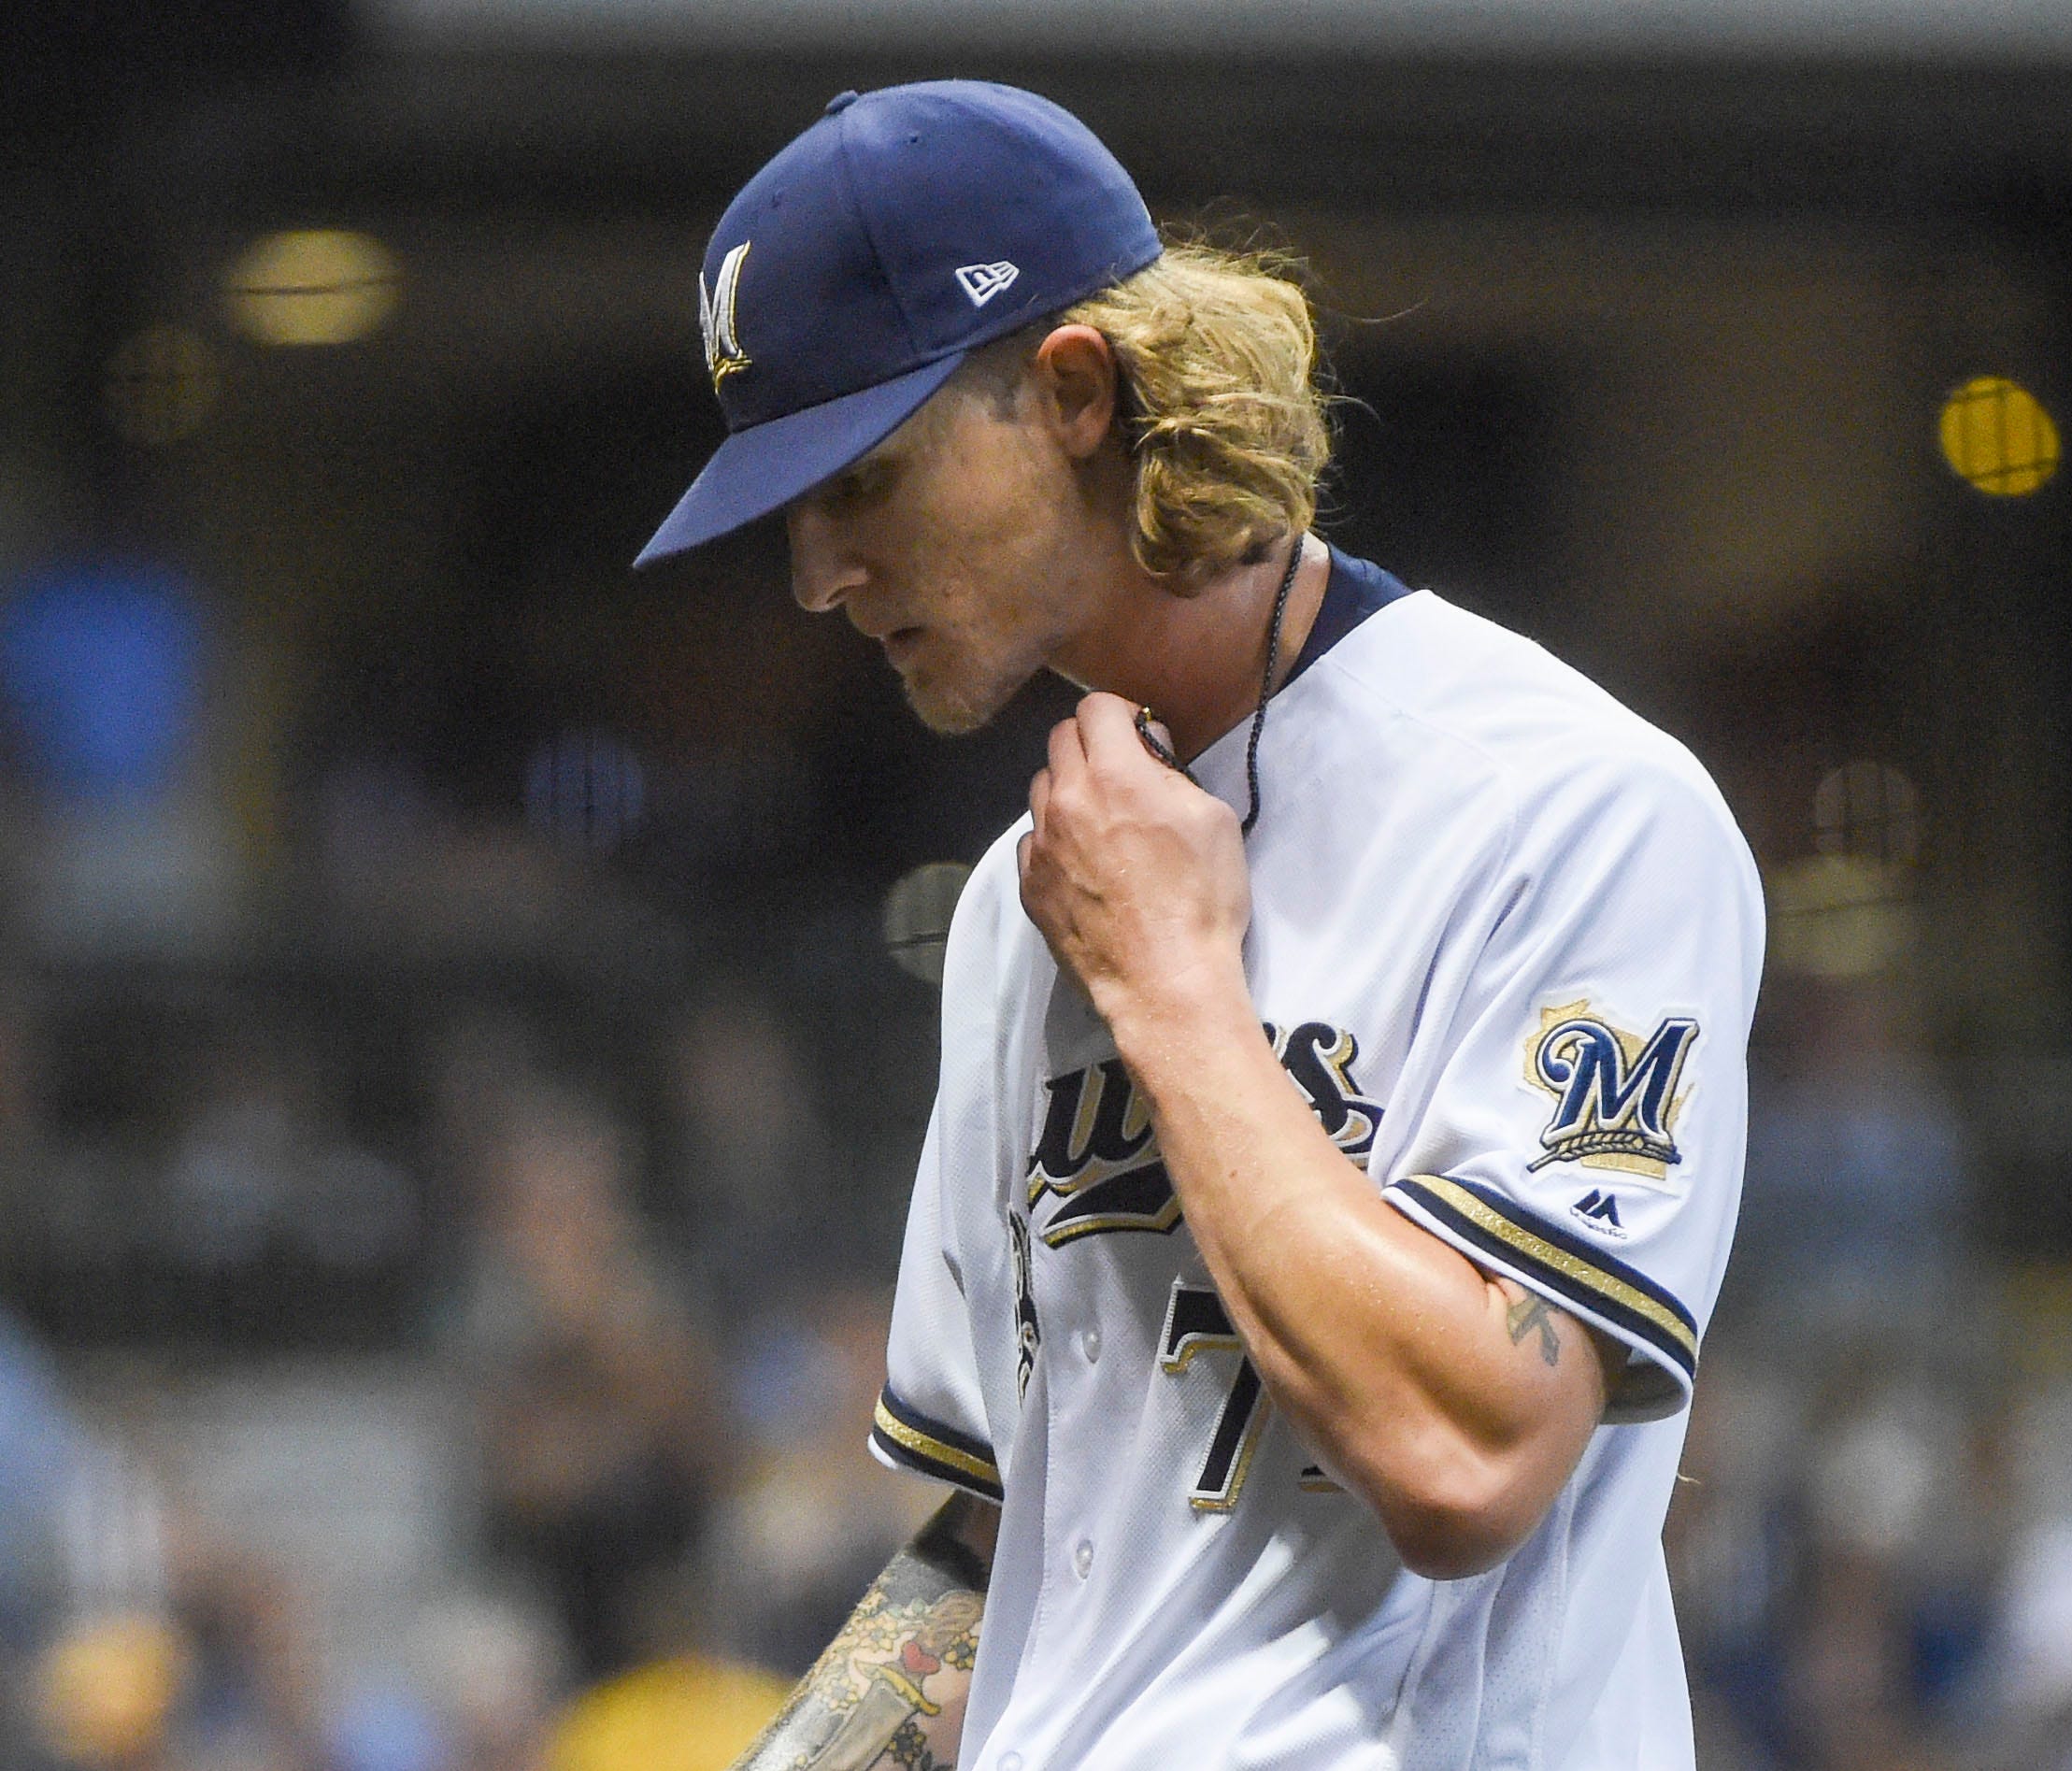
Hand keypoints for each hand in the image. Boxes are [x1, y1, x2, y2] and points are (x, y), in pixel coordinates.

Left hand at [1017, 693, 1250, 1025]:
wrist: (1165, 982)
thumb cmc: (1202, 900)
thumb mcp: (1213, 819)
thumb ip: (1172, 774)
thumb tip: (1147, 755)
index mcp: (1115, 776)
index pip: (1095, 707)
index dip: (1121, 715)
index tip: (1139, 737)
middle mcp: (1067, 801)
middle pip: (1060, 740)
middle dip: (1092, 744)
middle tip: (1122, 774)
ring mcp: (1042, 846)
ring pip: (1041, 788)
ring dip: (1069, 789)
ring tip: (1101, 821)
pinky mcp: (1031, 886)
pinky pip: (1033, 841)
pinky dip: (1055, 838)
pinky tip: (1084, 863)